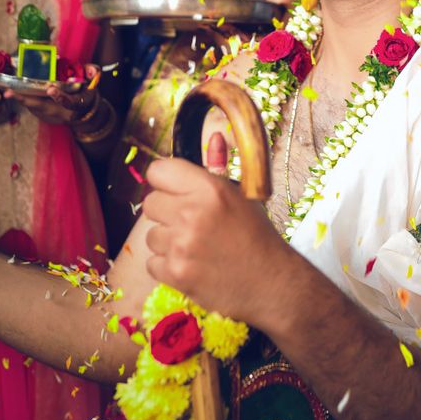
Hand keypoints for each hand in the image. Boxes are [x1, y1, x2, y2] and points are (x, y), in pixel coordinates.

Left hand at [12, 71, 100, 127]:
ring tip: (7, 92)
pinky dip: (22, 99)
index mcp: (75, 104)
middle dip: (25, 99)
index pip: (68, 102)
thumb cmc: (85, 95)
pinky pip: (31, 107)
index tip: (51, 90)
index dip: (60, 97)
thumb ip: (93, 74)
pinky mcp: (43, 116)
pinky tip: (12, 93)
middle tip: (9, 93)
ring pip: (33, 107)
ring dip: (20, 99)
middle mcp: (61, 112)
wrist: (81, 114)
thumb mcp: (93, 85)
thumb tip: (94, 71)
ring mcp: (51, 116)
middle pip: (42, 107)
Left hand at [143, 156, 290, 326]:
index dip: (166, 181)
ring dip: (167, 242)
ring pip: (150, 235)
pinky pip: (152, 263)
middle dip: (166, 212)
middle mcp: (191, 213)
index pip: (158, 171)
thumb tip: (214, 136)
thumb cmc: (257, 235)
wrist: (270, 282)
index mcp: (209, 188)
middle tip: (189, 223)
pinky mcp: (175, 273)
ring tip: (195, 246)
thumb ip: (220, 165)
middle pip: (150, 203)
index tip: (175, 191)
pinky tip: (191, 265)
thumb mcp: (242, 196)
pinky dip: (167, 266)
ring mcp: (181, 245)